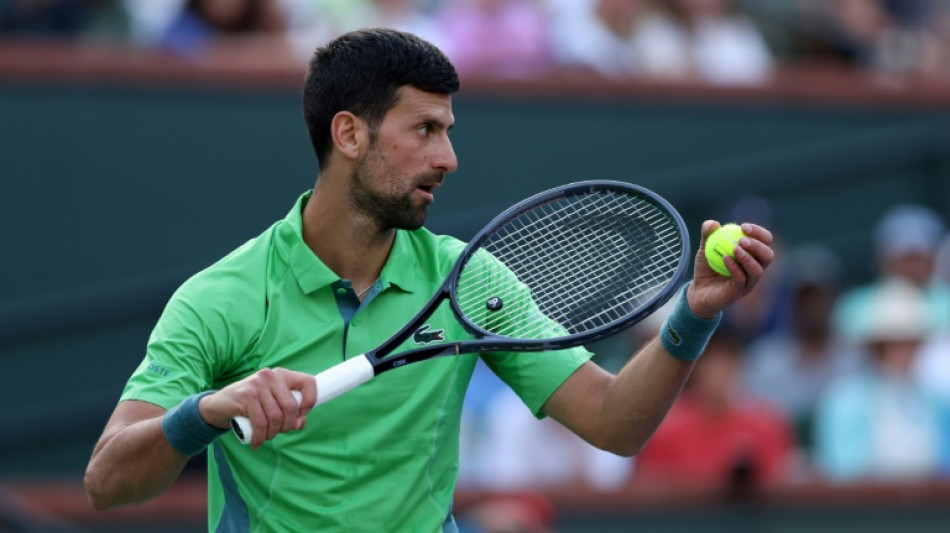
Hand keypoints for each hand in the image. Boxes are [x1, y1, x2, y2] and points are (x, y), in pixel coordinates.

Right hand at [198, 368, 316, 449]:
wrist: (218, 405)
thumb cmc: (250, 407)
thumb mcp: (272, 407)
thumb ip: (290, 415)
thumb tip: (299, 423)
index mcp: (283, 376)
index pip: (309, 382)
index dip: (311, 401)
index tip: (302, 415)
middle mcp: (271, 376)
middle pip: (291, 406)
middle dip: (287, 426)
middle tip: (277, 433)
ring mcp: (258, 384)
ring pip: (276, 416)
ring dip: (272, 434)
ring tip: (265, 437)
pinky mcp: (246, 395)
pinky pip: (260, 422)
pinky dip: (260, 437)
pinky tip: (257, 443)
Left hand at [687, 220, 773, 318]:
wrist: (698, 290)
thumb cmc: (707, 267)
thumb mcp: (705, 248)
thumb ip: (708, 234)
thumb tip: (713, 223)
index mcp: (753, 254)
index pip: (765, 241)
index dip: (758, 232)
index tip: (744, 227)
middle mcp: (755, 267)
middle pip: (768, 255)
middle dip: (757, 245)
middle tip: (742, 240)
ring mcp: (749, 281)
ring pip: (758, 269)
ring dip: (748, 257)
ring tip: (735, 249)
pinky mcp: (740, 291)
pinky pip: (742, 279)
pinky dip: (735, 268)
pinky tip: (725, 259)